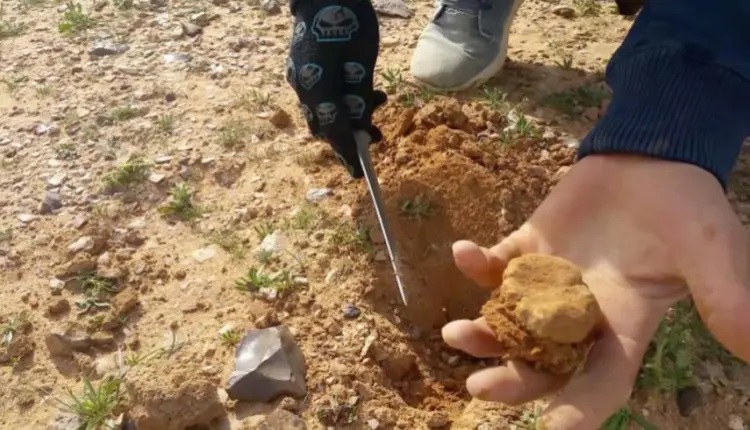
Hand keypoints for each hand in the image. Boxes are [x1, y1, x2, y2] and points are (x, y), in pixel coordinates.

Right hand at [286, 0, 386, 177]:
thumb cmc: (346, 20)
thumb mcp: (361, 60)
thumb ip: (359, 96)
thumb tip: (361, 129)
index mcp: (316, 86)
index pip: (333, 130)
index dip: (348, 153)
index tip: (359, 174)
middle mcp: (303, 86)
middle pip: (326, 125)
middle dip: (350, 136)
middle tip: (377, 137)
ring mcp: (300, 77)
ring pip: (324, 111)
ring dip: (349, 115)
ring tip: (379, 100)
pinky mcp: (304, 68)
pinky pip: (321, 95)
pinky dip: (341, 100)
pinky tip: (364, 89)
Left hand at [444, 154, 749, 428]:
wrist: (652, 159)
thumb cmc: (687, 207)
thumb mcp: (711, 251)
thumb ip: (725, 296)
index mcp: (624, 325)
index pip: (601, 380)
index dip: (581, 408)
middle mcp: (580, 313)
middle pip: (542, 360)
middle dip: (513, 378)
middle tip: (480, 388)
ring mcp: (549, 281)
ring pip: (509, 319)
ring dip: (483, 330)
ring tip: (455, 335)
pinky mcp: (528, 247)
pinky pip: (496, 263)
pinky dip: (477, 262)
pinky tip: (463, 253)